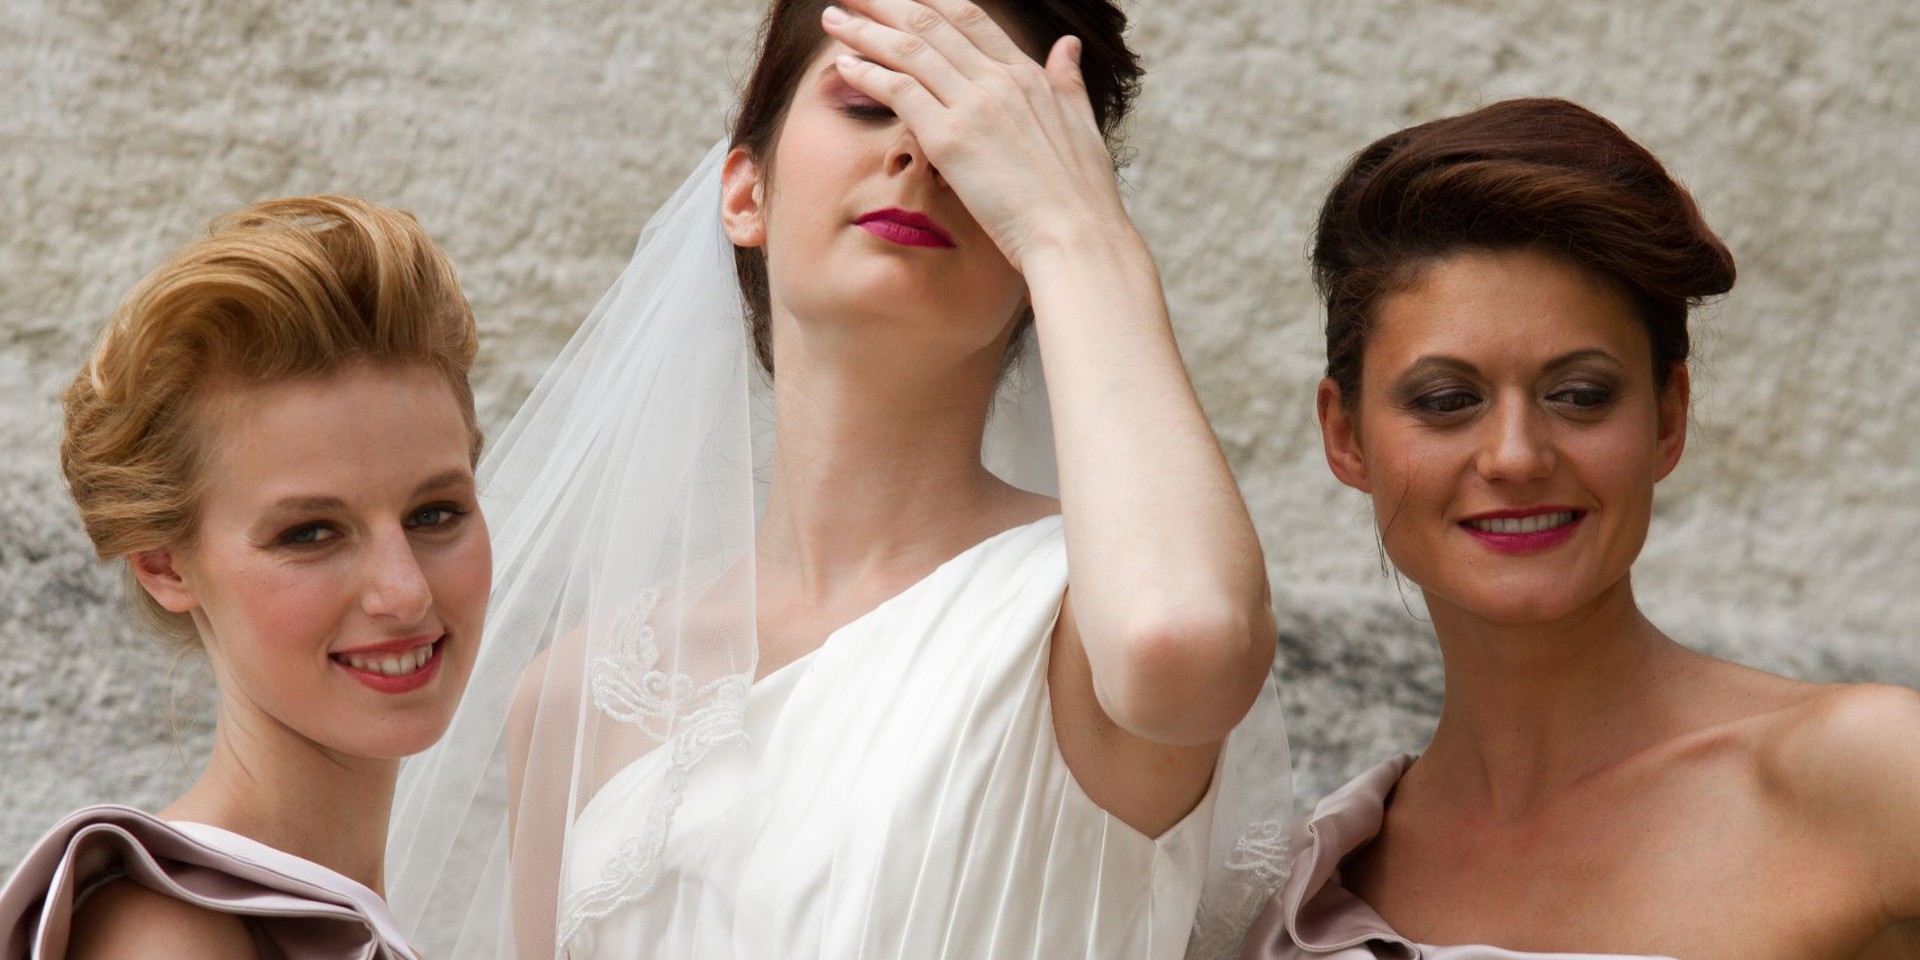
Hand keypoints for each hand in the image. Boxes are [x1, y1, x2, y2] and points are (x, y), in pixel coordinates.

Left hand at [822, 0, 1134, 272]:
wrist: (1076, 236)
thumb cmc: (1081, 197)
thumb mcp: (1082, 125)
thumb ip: (1069, 81)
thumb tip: (1068, 45)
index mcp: (1028, 75)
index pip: (969, 18)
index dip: (930, 2)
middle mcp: (999, 80)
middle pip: (931, 23)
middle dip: (886, 5)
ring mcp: (974, 105)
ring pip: (909, 50)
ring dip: (865, 30)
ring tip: (834, 19)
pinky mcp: (950, 138)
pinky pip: (898, 92)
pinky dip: (867, 73)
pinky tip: (842, 65)